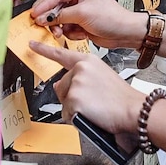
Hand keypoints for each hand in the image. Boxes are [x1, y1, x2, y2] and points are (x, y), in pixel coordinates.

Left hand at [29, 39, 143, 133]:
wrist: (134, 109)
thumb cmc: (122, 98)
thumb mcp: (102, 78)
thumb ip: (83, 78)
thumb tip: (63, 86)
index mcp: (88, 61)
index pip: (62, 54)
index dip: (44, 50)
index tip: (31, 45)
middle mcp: (80, 69)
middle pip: (61, 86)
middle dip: (71, 97)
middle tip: (92, 102)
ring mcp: (75, 83)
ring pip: (64, 101)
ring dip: (75, 109)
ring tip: (94, 108)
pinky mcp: (74, 99)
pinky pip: (67, 114)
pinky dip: (76, 119)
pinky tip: (91, 115)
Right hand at [30, 0, 144, 48]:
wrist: (125, 33)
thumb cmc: (112, 18)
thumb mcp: (83, 13)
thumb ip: (61, 15)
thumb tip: (45, 17)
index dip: (44, 4)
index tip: (34, 13)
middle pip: (56, 6)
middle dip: (50, 17)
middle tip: (40, 23)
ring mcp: (80, 11)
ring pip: (60, 19)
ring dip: (60, 27)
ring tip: (60, 32)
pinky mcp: (81, 23)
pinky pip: (67, 27)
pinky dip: (69, 33)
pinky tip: (78, 35)